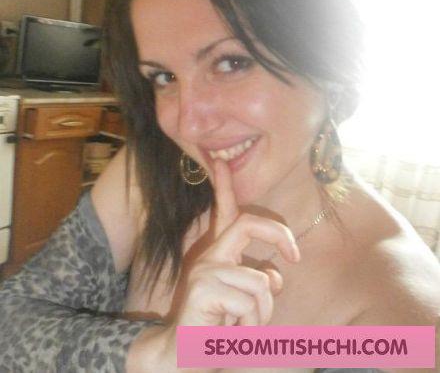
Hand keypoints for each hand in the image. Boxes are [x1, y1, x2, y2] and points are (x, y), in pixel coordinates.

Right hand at [174, 159, 299, 326]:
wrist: (181, 356)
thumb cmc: (216, 328)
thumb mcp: (243, 301)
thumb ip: (258, 282)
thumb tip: (275, 276)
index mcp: (218, 255)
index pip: (224, 212)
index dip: (224, 185)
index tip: (220, 161)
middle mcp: (210, 256)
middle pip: (247, 224)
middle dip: (278, 232)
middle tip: (296, 255)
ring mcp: (206, 270)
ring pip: (260, 281)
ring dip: (262, 312)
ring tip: (242, 326)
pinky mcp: (204, 287)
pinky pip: (250, 302)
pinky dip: (250, 324)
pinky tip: (230, 332)